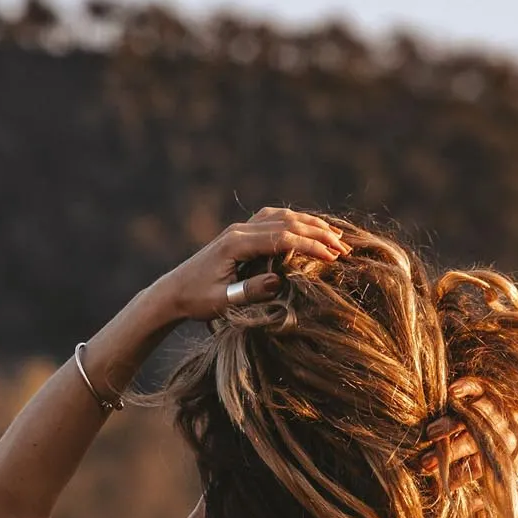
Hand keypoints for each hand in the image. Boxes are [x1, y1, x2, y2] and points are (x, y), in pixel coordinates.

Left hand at [154, 206, 346, 321]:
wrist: (174, 291)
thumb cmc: (197, 300)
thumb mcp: (223, 301)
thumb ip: (250, 290)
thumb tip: (279, 281)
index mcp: (236, 244)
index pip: (282, 238)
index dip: (310, 246)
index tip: (333, 257)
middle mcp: (239, 231)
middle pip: (286, 223)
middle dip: (318, 233)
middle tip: (344, 248)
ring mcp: (239, 229)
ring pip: (281, 217)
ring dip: (309, 224)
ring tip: (335, 236)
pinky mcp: (240, 234)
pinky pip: (272, 219)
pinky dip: (295, 222)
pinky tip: (308, 228)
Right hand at [418, 377, 517, 480]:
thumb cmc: (504, 444)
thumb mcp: (500, 468)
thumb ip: (481, 483)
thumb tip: (459, 501)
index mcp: (502, 454)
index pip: (478, 467)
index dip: (458, 476)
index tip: (438, 483)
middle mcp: (502, 432)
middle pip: (473, 443)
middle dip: (449, 453)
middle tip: (426, 462)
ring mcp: (497, 408)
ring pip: (473, 416)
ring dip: (452, 424)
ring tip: (431, 432)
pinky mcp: (491, 387)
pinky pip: (479, 386)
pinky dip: (467, 387)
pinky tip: (452, 392)